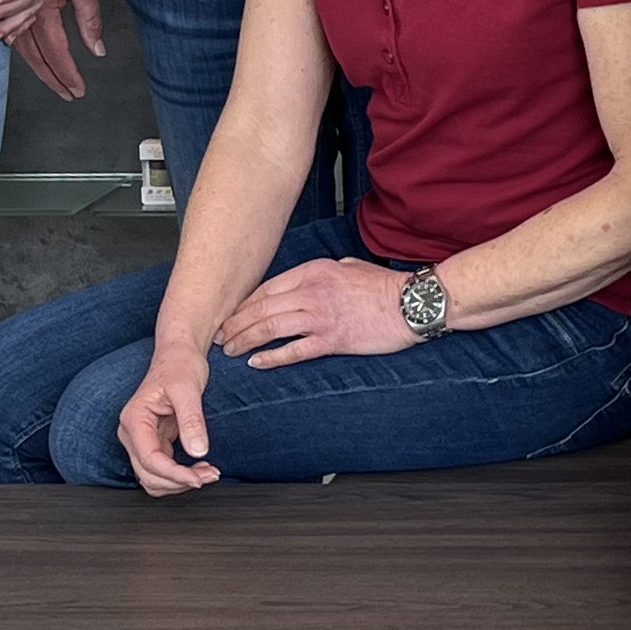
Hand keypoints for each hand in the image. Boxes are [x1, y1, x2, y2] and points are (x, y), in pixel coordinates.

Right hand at [113, 347, 219, 495]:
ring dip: (178, 482)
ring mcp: (142, 438)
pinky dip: (180, 475)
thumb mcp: (188, 389)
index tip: (200, 478)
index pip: (150, 459)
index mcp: (134, 419)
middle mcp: (133, 432)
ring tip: (207, 472)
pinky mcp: (155, 441)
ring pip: (153, 477)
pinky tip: (200, 467)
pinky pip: (163, 469)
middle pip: (148, 474)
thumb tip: (199, 451)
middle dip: (178, 481)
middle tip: (210, 475)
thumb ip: (192, 421)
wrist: (179, 354)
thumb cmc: (180, 365)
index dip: (175, 474)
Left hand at [213, 255, 416, 365]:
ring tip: (231, 350)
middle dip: (235, 324)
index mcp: (313, 272)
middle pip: (261, 309)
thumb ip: (322, 273)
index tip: (229, 315)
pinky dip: (271, 357)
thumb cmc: (383, 287)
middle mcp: (312, 292)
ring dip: (245, 340)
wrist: (411, 304)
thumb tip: (306, 283)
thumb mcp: (348, 267)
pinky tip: (256, 363)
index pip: (266, 289)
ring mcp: (320, 317)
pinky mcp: (332, 340)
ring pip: (270, 328)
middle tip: (219, 337)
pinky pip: (293, 350)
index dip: (243, 304)